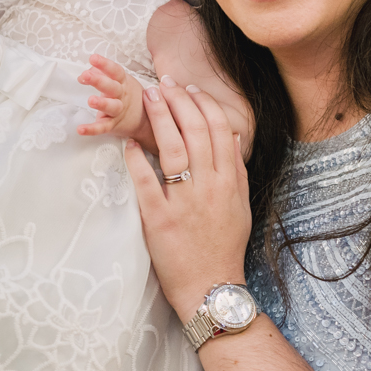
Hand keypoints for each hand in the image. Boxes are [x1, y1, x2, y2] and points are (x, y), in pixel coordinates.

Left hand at [77, 55, 147, 144]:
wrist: (145, 119)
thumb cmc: (127, 95)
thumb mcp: (119, 81)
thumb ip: (102, 74)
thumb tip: (85, 73)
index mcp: (123, 82)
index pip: (115, 71)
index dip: (104, 64)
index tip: (93, 58)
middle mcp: (121, 95)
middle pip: (112, 87)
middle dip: (99, 81)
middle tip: (86, 75)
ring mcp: (118, 111)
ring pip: (111, 107)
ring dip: (101, 103)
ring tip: (91, 100)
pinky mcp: (113, 125)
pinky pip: (103, 127)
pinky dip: (92, 129)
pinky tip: (80, 129)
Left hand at [125, 76, 251, 321]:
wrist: (212, 287)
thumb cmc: (224, 246)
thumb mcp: (240, 205)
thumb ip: (236, 169)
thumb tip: (233, 135)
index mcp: (228, 181)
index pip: (219, 129)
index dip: (203, 103)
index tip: (189, 87)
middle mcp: (208, 187)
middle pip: (194, 131)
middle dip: (178, 100)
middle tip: (163, 83)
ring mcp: (184, 202)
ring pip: (172, 149)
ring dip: (159, 118)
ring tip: (148, 98)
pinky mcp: (160, 219)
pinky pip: (146, 182)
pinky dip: (137, 159)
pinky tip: (129, 142)